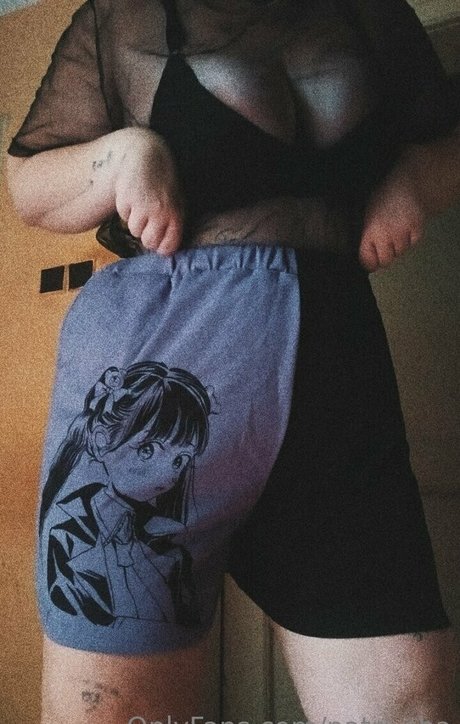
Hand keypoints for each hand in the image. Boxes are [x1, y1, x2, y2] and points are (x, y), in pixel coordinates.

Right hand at [114, 129, 183, 254]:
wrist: (144, 155)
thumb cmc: (162, 181)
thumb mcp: (174, 201)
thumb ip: (172, 223)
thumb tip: (165, 249)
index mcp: (176, 215)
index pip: (168, 247)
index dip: (161, 247)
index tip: (158, 242)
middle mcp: (161, 214)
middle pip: (149, 243)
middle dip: (146, 235)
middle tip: (147, 220)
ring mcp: (143, 208)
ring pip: (135, 231)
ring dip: (135, 221)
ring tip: (140, 203)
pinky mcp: (127, 201)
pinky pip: (124, 217)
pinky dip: (126, 210)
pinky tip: (131, 196)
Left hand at [359, 168, 426, 271]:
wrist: (406, 183)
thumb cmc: (384, 198)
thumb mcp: (367, 216)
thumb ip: (366, 236)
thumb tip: (366, 257)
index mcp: (369, 231)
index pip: (367, 260)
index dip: (370, 263)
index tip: (372, 262)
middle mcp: (384, 234)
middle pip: (386, 261)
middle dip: (386, 256)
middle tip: (386, 246)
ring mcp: (401, 232)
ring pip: (400, 252)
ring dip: (399, 245)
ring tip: (396, 229)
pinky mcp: (416, 229)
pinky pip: (413, 243)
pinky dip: (411, 238)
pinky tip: (406, 226)